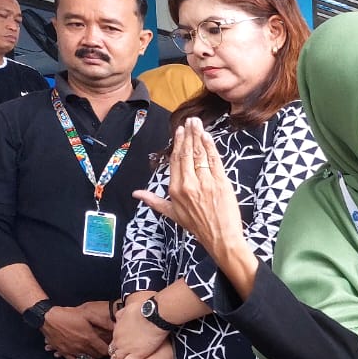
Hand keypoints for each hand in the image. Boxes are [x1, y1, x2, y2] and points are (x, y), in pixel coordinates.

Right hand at [41, 302, 114, 358]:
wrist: (48, 318)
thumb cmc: (68, 315)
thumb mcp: (87, 315)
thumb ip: (101, 321)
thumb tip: (113, 324)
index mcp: (89, 338)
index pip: (104, 351)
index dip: (108, 349)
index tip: (108, 345)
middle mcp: (82, 347)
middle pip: (96, 356)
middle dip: (100, 353)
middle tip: (101, 348)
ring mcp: (72, 351)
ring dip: (90, 356)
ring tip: (92, 351)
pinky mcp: (63, 352)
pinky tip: (80, 354)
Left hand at [111, 296, 168, 358]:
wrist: (153, 315)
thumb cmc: (143, 309)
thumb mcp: (127, 309)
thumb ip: (121, 315)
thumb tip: (118, 317)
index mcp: (117, 331)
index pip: (114, 342)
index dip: (117, 347)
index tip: (121, 349)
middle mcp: (119, 341)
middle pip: (114, 352)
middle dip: (116, 356)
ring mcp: (127, 349)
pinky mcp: (137, 355)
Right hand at [135, 119, 246, 262]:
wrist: (221, 238)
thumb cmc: (198, 227)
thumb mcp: (172, 214)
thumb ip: (154, 201)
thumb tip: (136, 194)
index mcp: (175, 190)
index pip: (175, 161)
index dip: (178, 144)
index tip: (180, 130)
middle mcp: (188, 184)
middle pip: (187, 154)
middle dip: (188, 135)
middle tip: (190, 120)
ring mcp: (205, 183)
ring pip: (200, 155)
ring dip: (199, 136)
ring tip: (198, 123)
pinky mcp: (221, 183)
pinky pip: (215, 161)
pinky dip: (211, 147)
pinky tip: (208, 137)